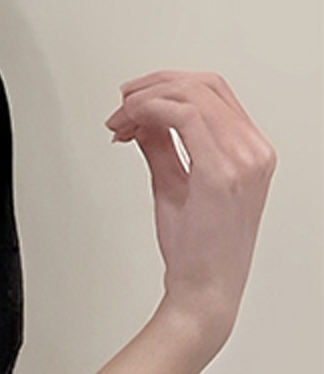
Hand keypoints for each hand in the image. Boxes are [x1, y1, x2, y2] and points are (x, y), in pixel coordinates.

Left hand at [105, 71, 275, 354]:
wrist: (204, 289)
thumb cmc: (196, 249)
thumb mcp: (174, 184)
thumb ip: (162, 147)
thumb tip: (143, 120)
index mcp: (250, 151)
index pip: (213, 91)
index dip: (165, 86)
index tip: (131, 101)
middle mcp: (254, 150)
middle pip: (204, 84)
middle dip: (152, 86)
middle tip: (120, 106)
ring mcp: (243, 159)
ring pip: (192, 94)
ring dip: (145, 100)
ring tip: (119, 121)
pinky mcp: (220, 172)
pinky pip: (184, 117)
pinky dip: (149, 112)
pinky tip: (129, 128)